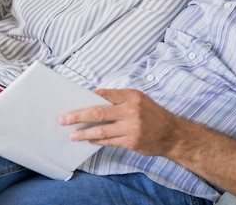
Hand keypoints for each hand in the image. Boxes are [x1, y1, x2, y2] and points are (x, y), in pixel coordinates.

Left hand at [59, 89, 182, 156]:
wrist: (172, 134)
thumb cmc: (153, 115)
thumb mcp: (140, 100)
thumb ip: (120, 100)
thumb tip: (94, 101)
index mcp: (132, 96)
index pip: (104, 95)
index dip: (88, 98)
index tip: (73, 101)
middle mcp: (131, 110)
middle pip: (98, 112)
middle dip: (78, 116)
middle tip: (64, 119)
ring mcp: (131, 127)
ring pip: (101, 130)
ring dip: (84, 133)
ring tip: (72, 134)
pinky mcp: (131, 141)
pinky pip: (109, 141)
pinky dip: (97, 140)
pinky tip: (89, 140)